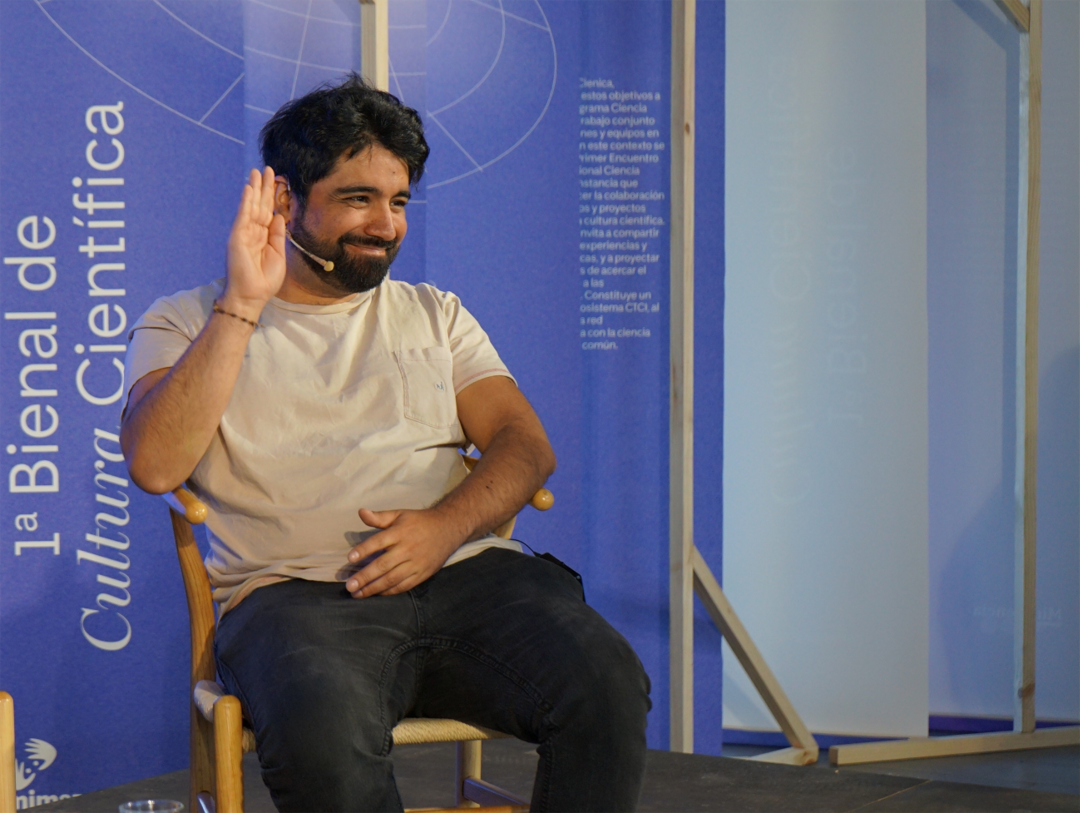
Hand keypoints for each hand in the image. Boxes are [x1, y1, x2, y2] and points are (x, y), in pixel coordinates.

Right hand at [222, 167, 286, 318]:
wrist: (252, 295)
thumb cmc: (265, 279)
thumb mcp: (278, 254)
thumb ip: (278, 235)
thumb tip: (279, 215)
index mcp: (264, 236)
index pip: (269, 212)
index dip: (273, 197)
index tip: (277, 181)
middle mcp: (253, 232)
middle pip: (260, 205)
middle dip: (264, 187)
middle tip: (267, 169)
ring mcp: (244, 233)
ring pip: (250, 207)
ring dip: (254, 189)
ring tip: (257, 172)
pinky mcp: (237, 237)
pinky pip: (242, 216)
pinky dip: (245, 202)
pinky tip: (249, 189)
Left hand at [345, 507, 466, 596]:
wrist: (448, 528)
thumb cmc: (419, 522)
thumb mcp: (400, 514)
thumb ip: (379, 517)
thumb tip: (360, 512)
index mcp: (400, 532)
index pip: (379, 541)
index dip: (364, 550)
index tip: (350, 558)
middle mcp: (408, 548)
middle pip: (383, 565)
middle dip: (365, 576)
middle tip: (349, 586)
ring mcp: (416, 563)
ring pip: (392, 579)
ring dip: (373, 588)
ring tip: (357, 594)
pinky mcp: (422, 573)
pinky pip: (404, 585)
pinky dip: (389, 591)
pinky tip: (376, 593)